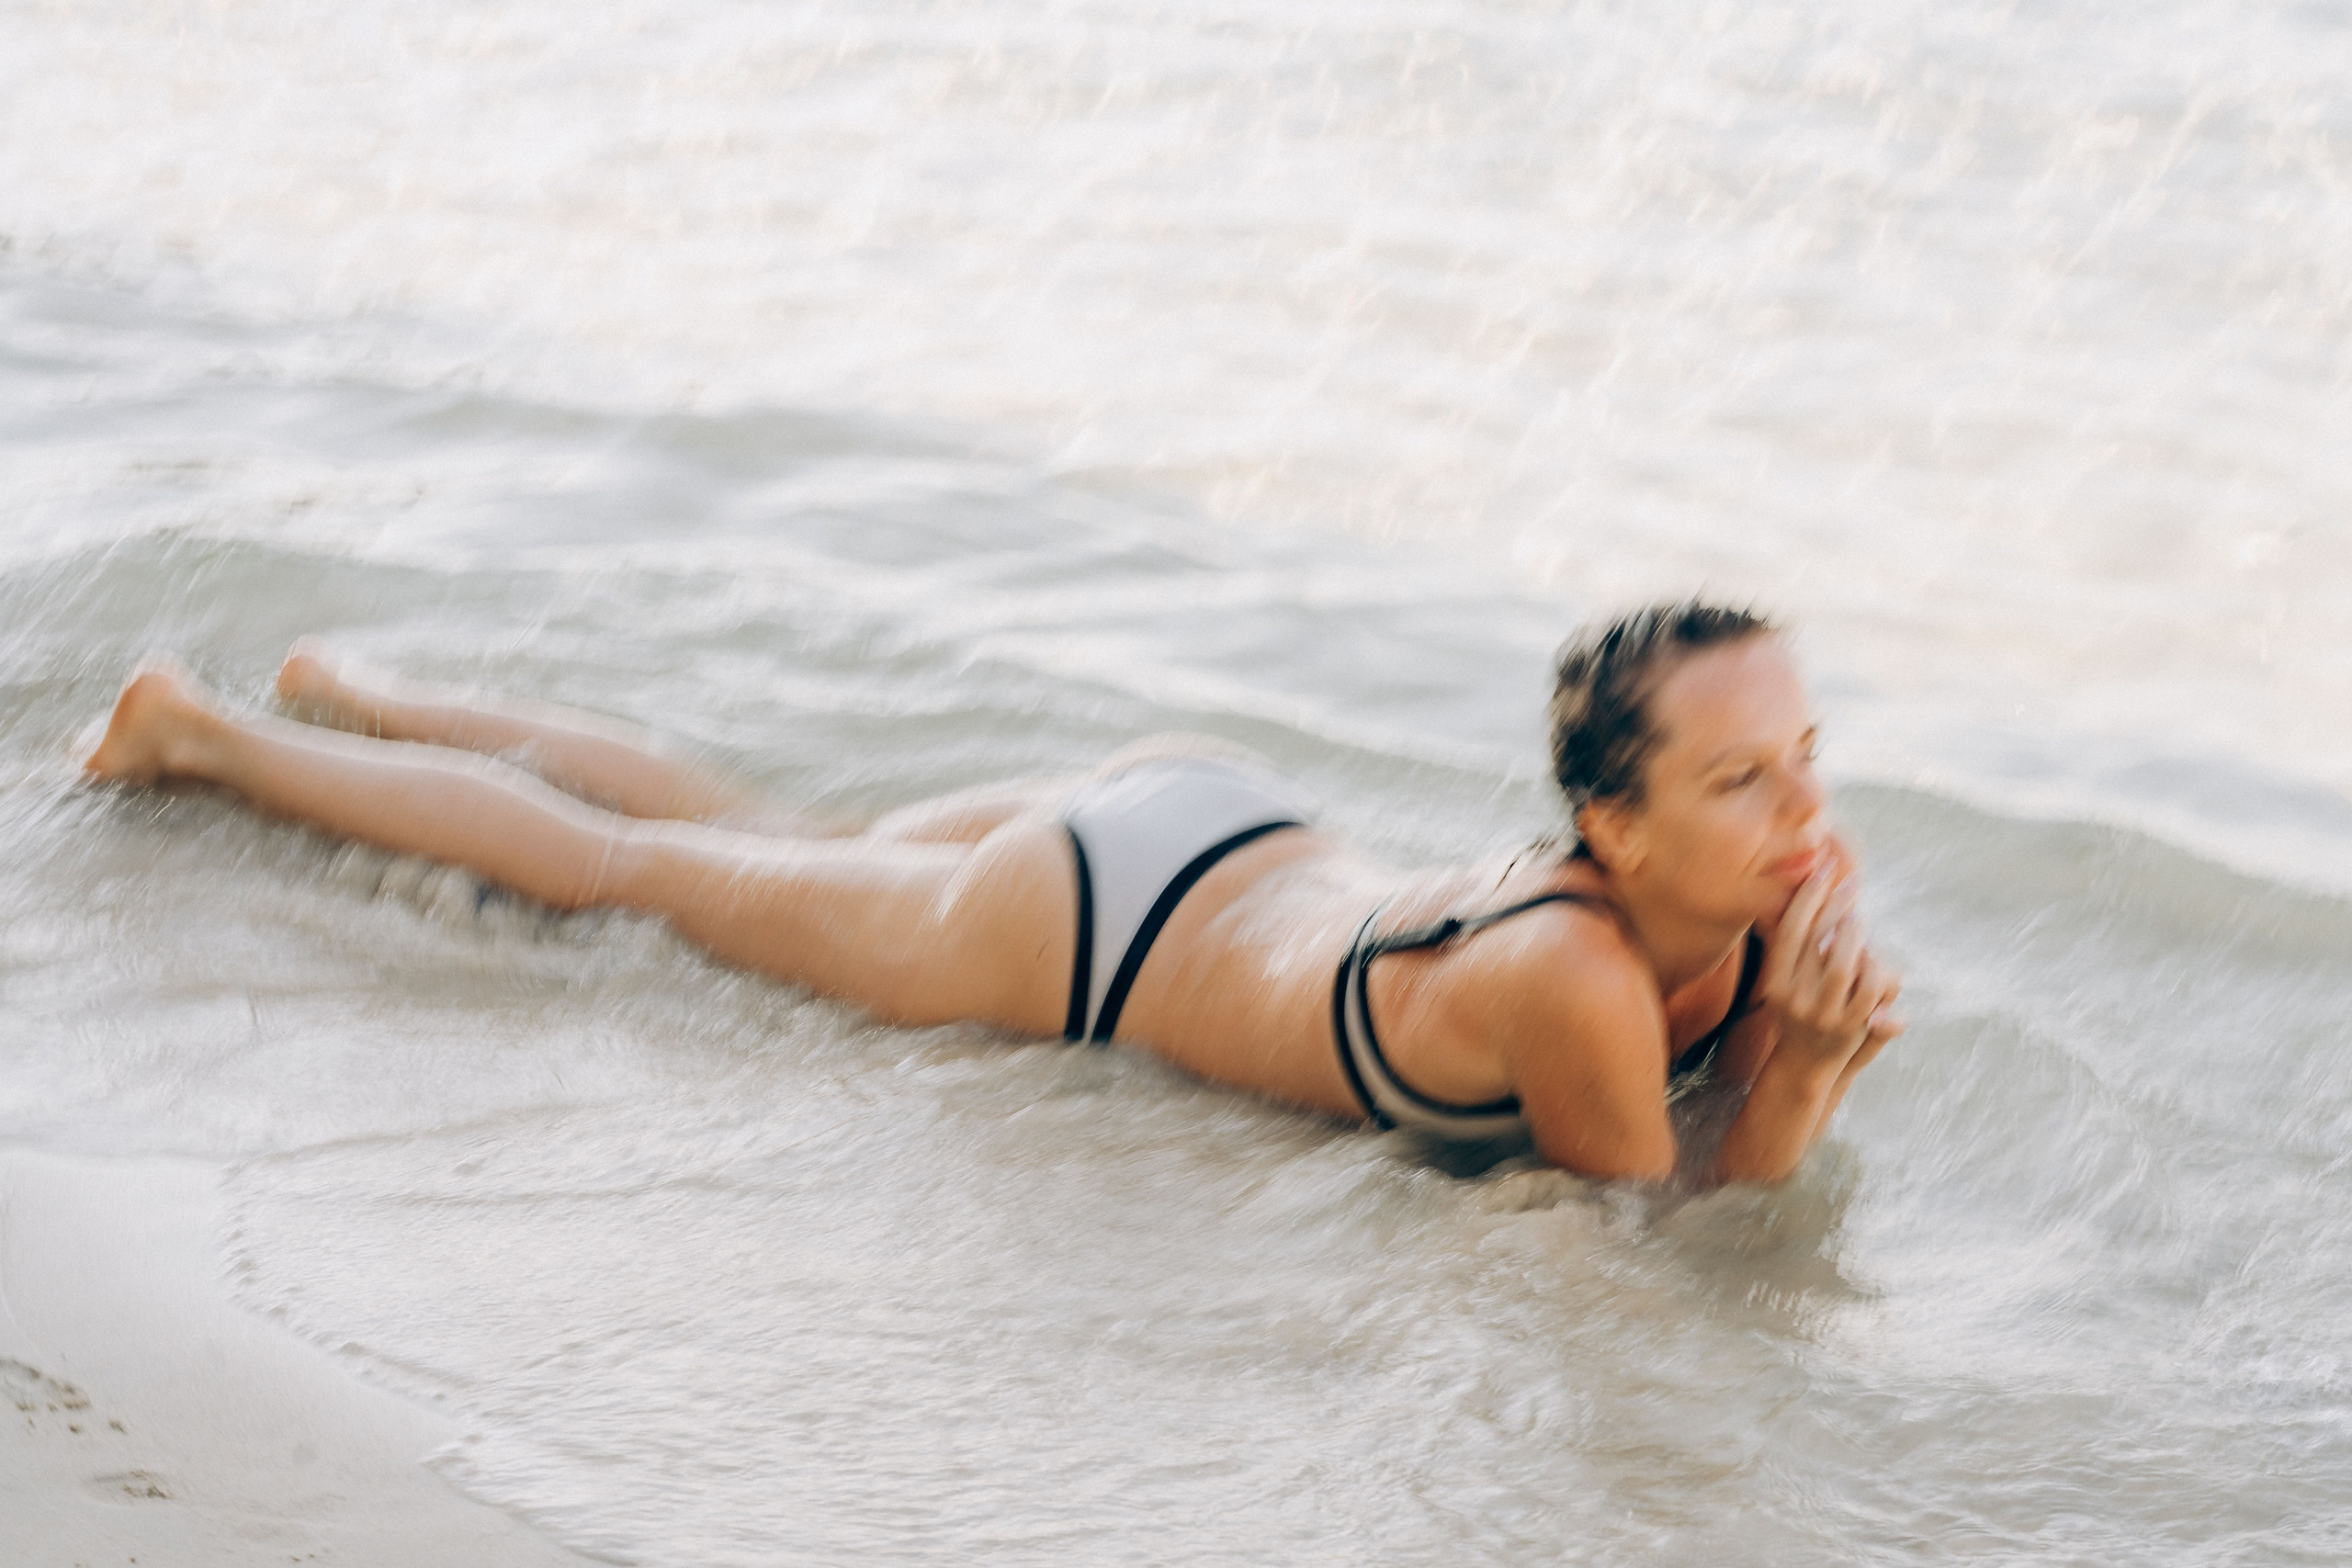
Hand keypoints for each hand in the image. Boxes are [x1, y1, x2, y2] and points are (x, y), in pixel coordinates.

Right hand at [1759, 867, 1903, 1075]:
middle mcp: (1793, 998)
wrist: (1804, 1066)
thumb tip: (1806, 895)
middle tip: (1850, 883)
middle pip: (1816, 940)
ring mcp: (1821, 1014)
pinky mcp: (1850, 1027)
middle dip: (1836, 905)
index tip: (1823, 870)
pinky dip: (1876, 966)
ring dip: (1855, 934)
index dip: (1807, 897)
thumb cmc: (1798, 1012)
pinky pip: (1869, 987)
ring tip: (1859, 918)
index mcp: (1774, 982)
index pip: (1790, 930)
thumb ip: (1793, 947)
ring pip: (1843, 963)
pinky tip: (1876, 953)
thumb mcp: (1786, 981)